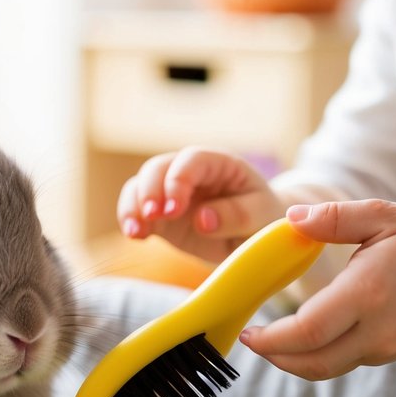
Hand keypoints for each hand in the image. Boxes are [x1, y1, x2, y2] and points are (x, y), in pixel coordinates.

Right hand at [116, 147, 284, 263]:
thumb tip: (202, 220)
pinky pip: (137, 211)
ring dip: (133, 206)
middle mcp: (190, 173)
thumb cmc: (264, 219)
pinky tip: (135, 236)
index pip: (192, 160)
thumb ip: (236, 215)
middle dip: (150, 191)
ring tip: (136, 232)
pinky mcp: (161, 216)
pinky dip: (131, 221)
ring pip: (140, 186)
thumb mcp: (261, 216)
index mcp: (219, 164)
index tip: (174, 209)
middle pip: (158, 168)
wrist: (256, 236)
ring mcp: (171, 192)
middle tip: (153, 217)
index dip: (178, 180)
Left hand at [240, 200, 395, 379]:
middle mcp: (376, 329)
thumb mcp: (388, 215)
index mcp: (368, 293)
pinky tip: (298, 337)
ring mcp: (383, 348)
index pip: (308, 330)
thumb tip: (291, 220)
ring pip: (324, 368)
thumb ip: (336, 217)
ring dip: (290, 361)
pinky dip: (313, 355)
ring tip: (269, 342)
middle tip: (250, 340)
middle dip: (274, 356)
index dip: (271, 338)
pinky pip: (340, 362)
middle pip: (311, 361)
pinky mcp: (385, 355)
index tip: (249, 331)